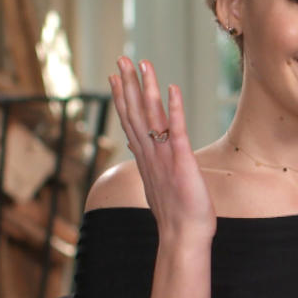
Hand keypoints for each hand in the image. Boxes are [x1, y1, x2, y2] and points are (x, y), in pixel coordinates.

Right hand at [110, 58, 215, 241]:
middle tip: (121, 59)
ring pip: (151, 116)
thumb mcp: (158, 186)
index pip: (130, 122)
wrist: (182, 238)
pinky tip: (172, 89)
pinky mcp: (181, 160)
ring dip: (146, 89)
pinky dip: (174, 109)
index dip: (122, 98)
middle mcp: (150, 154)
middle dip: (128, 85)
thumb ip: (150, 166)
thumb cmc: (176, 216)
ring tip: (142, 64)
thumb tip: (140, 153)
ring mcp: (163, 156)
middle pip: (135, 113)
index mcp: (145, 158)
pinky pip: (176, 130)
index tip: (115, 76)